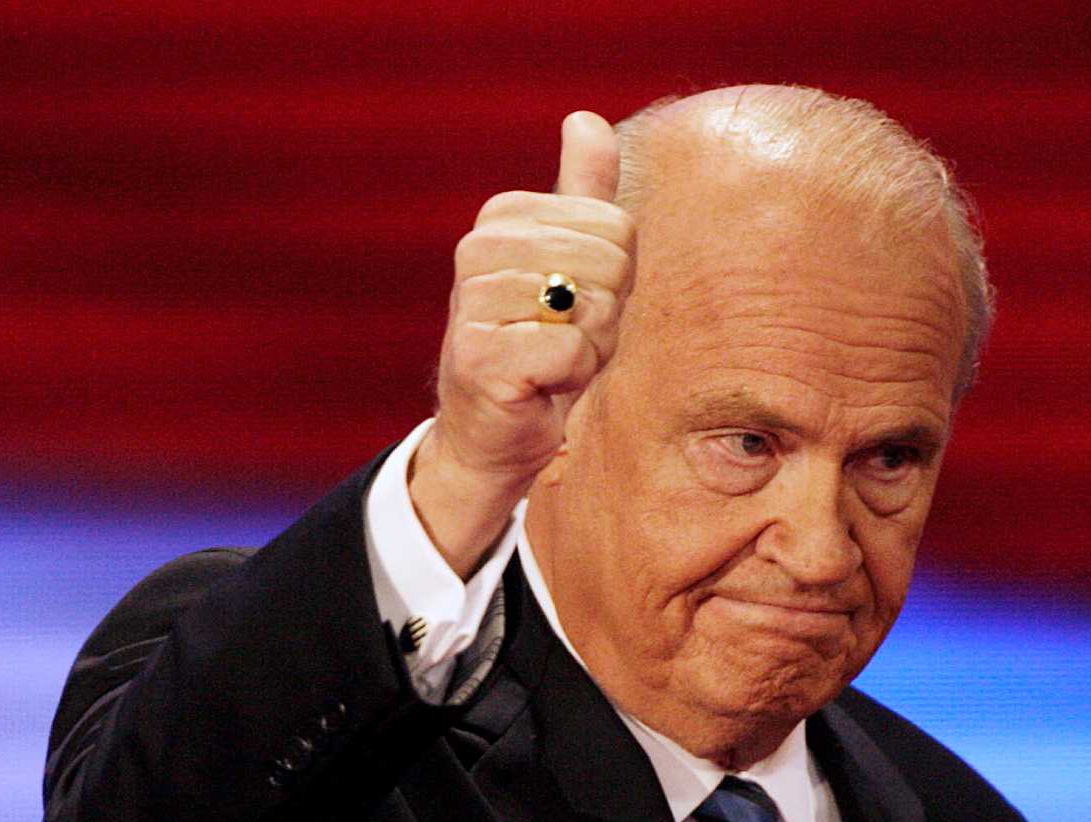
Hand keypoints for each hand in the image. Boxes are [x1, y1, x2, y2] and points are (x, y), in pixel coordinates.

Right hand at [415, 110, 632, 575]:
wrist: (492, 432)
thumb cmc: (540, 347)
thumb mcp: (571, 264)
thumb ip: (583, 193)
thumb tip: (585, 119)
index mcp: (503, 216)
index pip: (618, 227)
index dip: (615, 281)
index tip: (572, 309)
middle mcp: (478, 248)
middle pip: (612, 264)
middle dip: (605, 316)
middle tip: (563, 342)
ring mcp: (472, 300)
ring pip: (593, 307)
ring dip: (587, 350)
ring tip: (547, 363)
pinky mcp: (478, 354)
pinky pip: (570, 351)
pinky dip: (568, 379)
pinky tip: (537, 386)